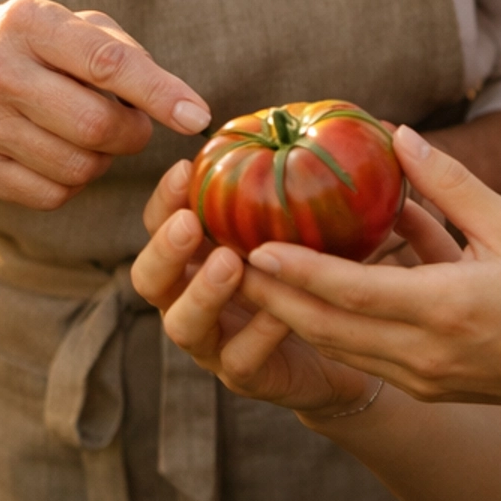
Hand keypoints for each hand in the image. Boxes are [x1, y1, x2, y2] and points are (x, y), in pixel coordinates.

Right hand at [0, 0, 209, 213]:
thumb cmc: (16, 51)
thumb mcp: (57, 27)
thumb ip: (118, 50)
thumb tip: (178, 102)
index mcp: (25, 21)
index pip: (106, 62)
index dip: (159, 92)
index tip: (196, 116)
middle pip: (97, 126)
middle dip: (131, 134)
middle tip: (131, 127)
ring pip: (78, 168)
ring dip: (101, 162)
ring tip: (86, 138)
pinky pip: (51, 196)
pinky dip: (69, 185)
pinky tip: (55, 159)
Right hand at [131, 161, 365, 412]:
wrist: (350, 342)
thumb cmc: (321, 267)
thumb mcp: (306, 222)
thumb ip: (292, 185)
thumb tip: (304, 122)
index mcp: (197, 256)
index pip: (160, 224)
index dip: (165, 200)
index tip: (185, 169)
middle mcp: (192, 298)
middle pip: (149, 278)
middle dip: (164, 248)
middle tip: (190, 223)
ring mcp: (215, 343)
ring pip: (182, 325)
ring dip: (201, 293)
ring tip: (229, 263)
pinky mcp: (248, 378)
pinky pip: (240, 361)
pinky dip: (258, 334)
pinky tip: (282, 314)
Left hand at [237, 127, 500, 413]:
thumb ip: (450, 184)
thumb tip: (399, 136)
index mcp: (448, 306)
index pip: (352, 291)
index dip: (297, 270)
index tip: (253, 244)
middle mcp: (425, 350)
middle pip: (327, 328)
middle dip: (271, 297)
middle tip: (225, 260)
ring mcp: (422, 376)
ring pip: (337, 347)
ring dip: (291, 315)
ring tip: (248, 278)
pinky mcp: (424, 387)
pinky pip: (363, 353)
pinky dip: (330, 325)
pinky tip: (306, 295)